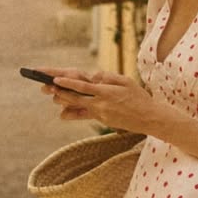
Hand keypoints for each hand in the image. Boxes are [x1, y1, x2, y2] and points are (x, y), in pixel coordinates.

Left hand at [46, 69, 161, 130]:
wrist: (149, 119)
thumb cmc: (139, 97)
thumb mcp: (126, 81)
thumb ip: (108, 77)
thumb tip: (93, 76)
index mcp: (106, 93)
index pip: (82, 87)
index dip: (67, 83)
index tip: (55, 80)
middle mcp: (101, 105)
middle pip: (76, 98)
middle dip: (61, 93)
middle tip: (47, 88)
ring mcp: (101, 114)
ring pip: (79, 108)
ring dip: (65, 103)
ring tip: (54, 97)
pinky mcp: (103, 121)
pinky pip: (86, 115)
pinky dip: (74, 113)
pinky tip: (64, 113)